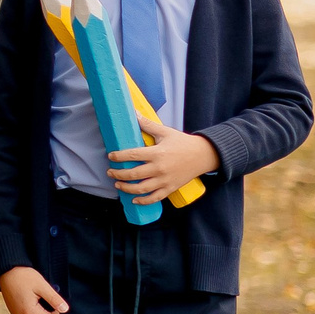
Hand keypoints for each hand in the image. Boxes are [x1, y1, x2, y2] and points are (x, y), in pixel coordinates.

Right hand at [0, 265, 67, 313]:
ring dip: (38, 307)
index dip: (56, 310)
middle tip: (40, 293)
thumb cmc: (23, 277)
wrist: (6, 271)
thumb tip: (65, 310)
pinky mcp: (14, 312)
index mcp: (29, 312)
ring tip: (33, 293)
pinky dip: (31, 306)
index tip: (51, 297)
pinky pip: (28, 313)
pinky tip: (27, 295)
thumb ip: (54, 299)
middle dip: (45, 307)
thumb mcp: (42, 286)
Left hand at [106, 115, 220, 204]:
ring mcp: (165, 180)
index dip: (119, 157)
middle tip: (110, 172)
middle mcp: (160, 168)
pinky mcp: (171, 188)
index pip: (132, 155)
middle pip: (133, 175)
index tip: (111, 157)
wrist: (204, 155)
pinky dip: (143, 201)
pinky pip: (155, 198)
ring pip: (141, 189)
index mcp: (157, 153)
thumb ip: (148, 124)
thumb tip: (134, 113)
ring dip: (126, 188)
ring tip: (118, 185)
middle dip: (118, 174)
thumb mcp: (165, 132)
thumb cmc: (183, 143)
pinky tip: (134, 200)